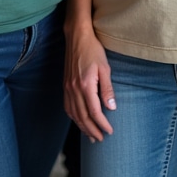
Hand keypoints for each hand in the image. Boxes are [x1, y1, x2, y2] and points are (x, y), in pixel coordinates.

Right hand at [64, 25, 115, 141]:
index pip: (94, 112)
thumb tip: (111, 108)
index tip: (110, 131)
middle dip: (92, 130)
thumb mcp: (105, 68)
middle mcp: (74, 89)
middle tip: (101, 139)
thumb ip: (107, 89)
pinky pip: (68, 107)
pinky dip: (74, 117)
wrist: (77, 37)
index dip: (102, 124)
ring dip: (82, 127)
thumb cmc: (93, 50)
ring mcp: (67, 88)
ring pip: (74, 114)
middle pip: (83, 117)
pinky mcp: (65, 85)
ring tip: (91, 136)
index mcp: (85, 85)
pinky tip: (79, 121)